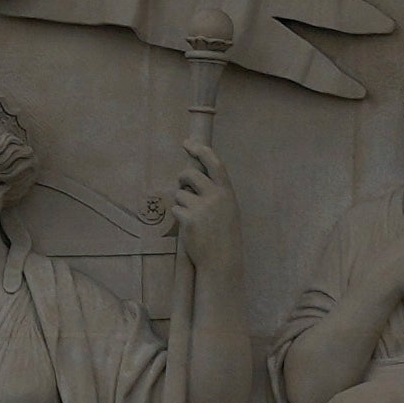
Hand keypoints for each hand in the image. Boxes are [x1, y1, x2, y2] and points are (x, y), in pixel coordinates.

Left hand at [132, 129, 224, 248]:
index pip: (214, 163)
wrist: (222, 260)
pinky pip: (175, 209)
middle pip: (190, 174)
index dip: (200, 150)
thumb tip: (193, 175)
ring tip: (193, 217)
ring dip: (181, 203)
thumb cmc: (224, 233)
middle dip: (182, 177)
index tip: (188, 142)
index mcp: (227, 193)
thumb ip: (215, 191)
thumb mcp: (227, 208)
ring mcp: (202, 208)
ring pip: (179, 194)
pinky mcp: (188, 220)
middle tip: (182, 185)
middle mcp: (215, 197)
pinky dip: (179, 217)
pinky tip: (190, 228)